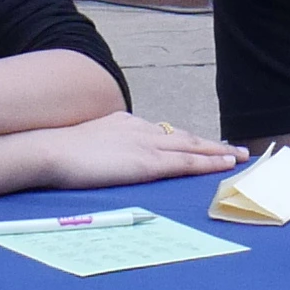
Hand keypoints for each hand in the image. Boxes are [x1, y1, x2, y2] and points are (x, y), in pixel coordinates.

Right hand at [39, 110, 247, 191]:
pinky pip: (186, 162)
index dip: (185, 141)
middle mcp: (140, 129)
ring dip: (218, 152)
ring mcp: (146, 145)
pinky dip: (209, 163)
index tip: (201, 145)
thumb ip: (100, 150)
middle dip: (211, 143)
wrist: (50, 149)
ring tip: (239, 157)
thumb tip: (104, 161)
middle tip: (234, 149)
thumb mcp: (83, 144)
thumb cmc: (57, 153)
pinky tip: (225, 165)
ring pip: (192, 147)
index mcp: (124, 123)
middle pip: (184, 136)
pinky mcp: (147, 162)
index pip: (162, 133)